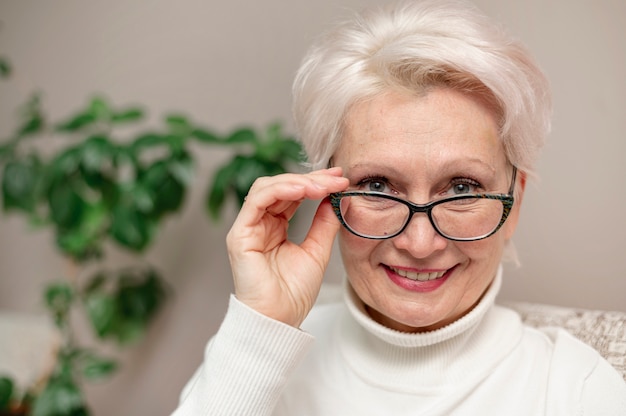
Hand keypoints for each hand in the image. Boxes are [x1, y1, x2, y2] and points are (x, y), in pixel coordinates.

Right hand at [226, 167, 348, 326]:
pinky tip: (302, 189)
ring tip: (322, 185)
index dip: (315, 183)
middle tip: (336, 178)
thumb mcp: (317, 251)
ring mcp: (248, 227)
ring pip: (267, 187)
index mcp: (275, 226)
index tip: (340, 179)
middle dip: (310, 179)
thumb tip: (337, 198)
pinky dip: (279, 190)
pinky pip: (256, 201)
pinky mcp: (240, 235)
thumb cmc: (293, 293)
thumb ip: (325, 224)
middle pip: (281, 186)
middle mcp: (259, 223)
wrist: (280, 319)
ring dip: (297, 181)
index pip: (292, 194)